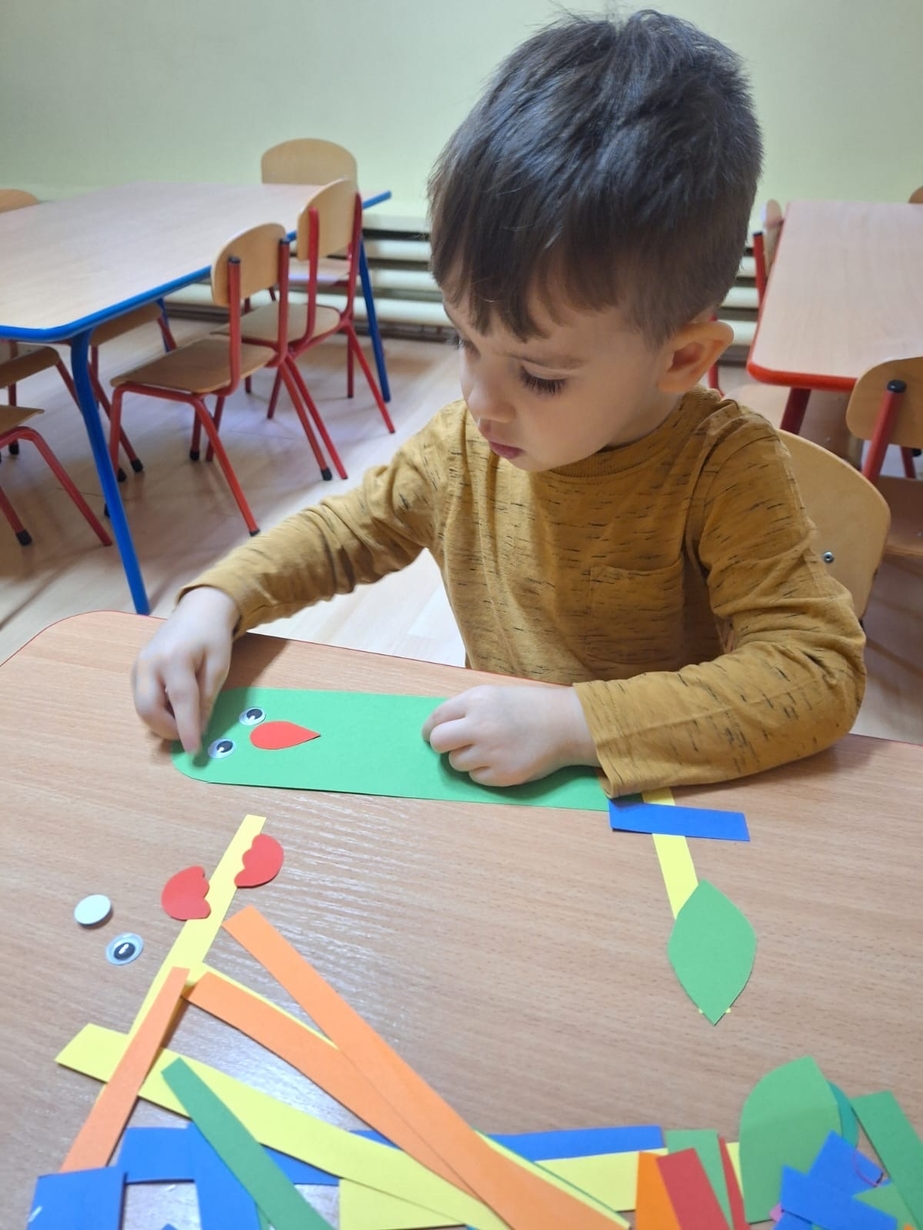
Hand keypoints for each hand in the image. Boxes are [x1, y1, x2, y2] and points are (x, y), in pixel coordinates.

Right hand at [132, 587, 238, 752]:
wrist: (197, 611)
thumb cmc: (212, 637)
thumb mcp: (219, 666)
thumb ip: (207, 698)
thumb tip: (199, 729)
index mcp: (175, 658)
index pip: (180, 701)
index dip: (187, 729)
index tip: (194, 750)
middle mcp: (150, 662)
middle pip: (148, 709)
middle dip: (167, 729)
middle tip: (189, 735)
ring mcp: (138, 666)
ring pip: (142, 708)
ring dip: (162, 721)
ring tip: (185, 717)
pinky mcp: (135, 671)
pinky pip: (142, 700)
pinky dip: (157, 711)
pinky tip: (175, 706)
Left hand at [421, 683, 598, 786]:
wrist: (565, 724)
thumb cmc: (529, 707)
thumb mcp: (494, 695)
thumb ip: (466, 708)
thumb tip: (439, 727)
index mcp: (476, 701)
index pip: (437, 719)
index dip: (430, 729)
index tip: (432, 735)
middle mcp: (480, 726)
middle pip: (440, 742)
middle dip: (442, 745)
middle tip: (452, 745)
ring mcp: (491, 753)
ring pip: (456, 763)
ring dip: (465, 758)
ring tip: (487, 750)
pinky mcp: (502, 775)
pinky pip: (476, 777)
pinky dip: (483, 771)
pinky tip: (500, 760)